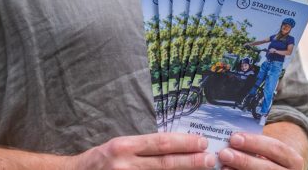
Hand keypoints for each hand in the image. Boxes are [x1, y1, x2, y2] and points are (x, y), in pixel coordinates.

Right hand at [71, 132, 216, 169]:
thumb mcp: (118, 148)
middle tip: (210, 159)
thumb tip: (175, 147)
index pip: (160, 143)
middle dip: (190, 162)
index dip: (183, 143)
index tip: (201, 142)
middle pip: (165, 163)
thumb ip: (143, 149)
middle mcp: (124, 164)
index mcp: (124, 147)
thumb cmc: (98, 162)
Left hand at [217, 132, 305, 169]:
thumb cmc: (271, 160)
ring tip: (222, 166)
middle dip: (244, 161)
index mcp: (293, 160)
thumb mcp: (271, 151)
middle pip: (267, 168)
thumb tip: (234, 136)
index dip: (255, 143)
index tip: (234, 138)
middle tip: (224, 153)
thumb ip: (258, 146)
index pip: (276, 148)